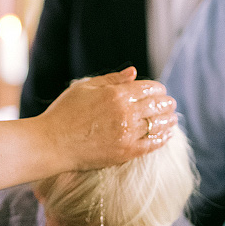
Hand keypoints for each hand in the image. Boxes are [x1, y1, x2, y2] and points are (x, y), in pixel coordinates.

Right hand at [40, 68, 176, 171]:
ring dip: (169, 120)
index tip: (160, 92)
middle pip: (157, 106)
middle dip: (166, 103)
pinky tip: (166, 135)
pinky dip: (162, 138)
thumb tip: (134, 73)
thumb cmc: (63, 113)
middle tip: (170, 104)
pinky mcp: (125, 153)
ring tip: (173, 119)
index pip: (149, 89)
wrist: (51, 143)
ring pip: (158, 125)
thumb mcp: (85, 88)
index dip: (158, 89)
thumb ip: (112, 79)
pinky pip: (152, 145)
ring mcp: (127, 134)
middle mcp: (125, 113)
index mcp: (116, 94)